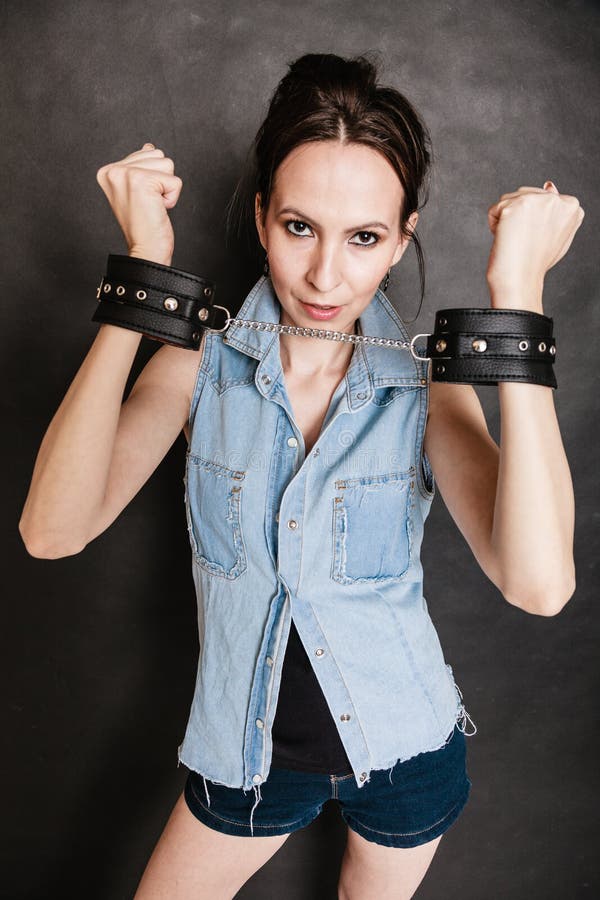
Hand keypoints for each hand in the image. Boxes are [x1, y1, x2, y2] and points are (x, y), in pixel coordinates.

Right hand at [96, 142, 182, 262]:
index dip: (153, 178)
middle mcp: (113, 170)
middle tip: (147, 203)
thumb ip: (141, 166)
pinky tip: (157, 209)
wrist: (145, 251)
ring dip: (166, 189)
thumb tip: (149, 147)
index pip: (147, 153)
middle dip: (161, 181)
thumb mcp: (137, 190)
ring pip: (167, 164)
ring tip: (152, 205)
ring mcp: (125, 174)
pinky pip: (175, 181)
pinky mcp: (142, 181)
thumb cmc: (143, 226)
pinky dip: (172, 198)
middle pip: (158, 155)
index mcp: (108, 171)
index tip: (140, 199)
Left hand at [486, 181, 584, 309]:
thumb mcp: (555, 233)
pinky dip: (494, 225)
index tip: (537, 238)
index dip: (533, 220)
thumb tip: (549, 184)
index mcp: (572, 206)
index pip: (542, 199)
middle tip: (525, 241)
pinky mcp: (514, 206)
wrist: (520, 278)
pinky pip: (494, 210)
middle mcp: (557, 200)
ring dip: (506, 220)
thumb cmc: (537, 260)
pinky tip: (506, 238)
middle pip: (525, 195)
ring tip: (517, 239)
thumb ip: (556, 210)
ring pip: (509, 199)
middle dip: (519, 216)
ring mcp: (536, 201)